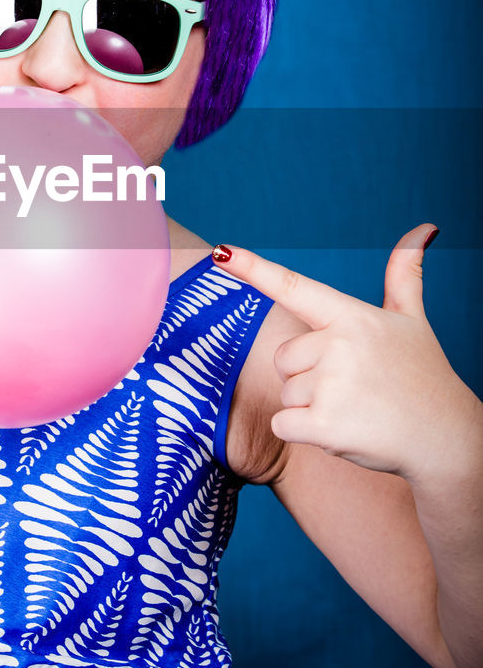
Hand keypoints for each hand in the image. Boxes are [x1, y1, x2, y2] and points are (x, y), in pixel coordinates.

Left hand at [212, 225, 476, 483]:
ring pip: (285, 393)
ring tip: (355, 408)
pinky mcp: (325, 425)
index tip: (221, 253)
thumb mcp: (413, 321)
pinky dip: (304, 433)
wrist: (447, 438)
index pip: (294, 287)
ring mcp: (332, 385)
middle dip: (307, 376)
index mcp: (352, 316)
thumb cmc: (423, 377)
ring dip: (310, 407)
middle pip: (284, 358)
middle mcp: (339, 344)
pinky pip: (283, 424)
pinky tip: (342, 431)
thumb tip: (423, 229)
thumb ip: (404, 276)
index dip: (253, 269)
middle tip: (352, 387)